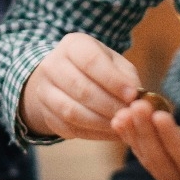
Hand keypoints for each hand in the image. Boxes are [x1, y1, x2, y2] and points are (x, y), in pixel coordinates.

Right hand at [19, 32, 140, 139]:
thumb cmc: (97, 68)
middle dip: (109, 105)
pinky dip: (91, 134)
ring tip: (120, 125)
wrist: (63, 77)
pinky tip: (109, 132)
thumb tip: (136, 97)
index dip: (113, 80)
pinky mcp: (44, 112)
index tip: (132, 95)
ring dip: (100, 122)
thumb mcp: (113, 62)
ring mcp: (44, 90)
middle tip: (129, 115)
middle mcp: (52, 65)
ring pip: (71, 111)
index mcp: (72, 46)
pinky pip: (67, 127)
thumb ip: (126, 76)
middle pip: (81, 89)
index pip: (91, 62)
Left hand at [111, 99, 179, 179]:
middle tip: (137, 106)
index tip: (161, 115)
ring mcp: (173, 176)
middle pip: (162, 160)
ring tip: (125, 110)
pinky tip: (119, 118)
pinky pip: (143, 152)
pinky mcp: (163, 165)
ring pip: (148, 157)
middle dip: (147, 132)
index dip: (173, 139)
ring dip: (134, 133)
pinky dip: (130, 135)